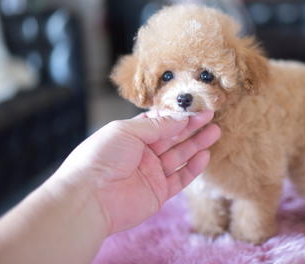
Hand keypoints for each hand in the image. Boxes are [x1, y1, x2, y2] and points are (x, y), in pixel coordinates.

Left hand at [52, 110, 219, 233]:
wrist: (89, 198)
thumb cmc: (100, 158)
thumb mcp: (127, 131)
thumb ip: (156, 125)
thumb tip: (180, 117)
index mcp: (131, 136)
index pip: (159, 123)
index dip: (178, 116)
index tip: (196, 108)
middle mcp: (142, 154)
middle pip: (173, 138)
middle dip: (192, 127)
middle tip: (211, 116)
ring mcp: (151, 174)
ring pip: (179, 156)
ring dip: (197, 144)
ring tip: (215, 132)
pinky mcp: (158, 193)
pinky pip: (180, 179)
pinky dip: (193, 168)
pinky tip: (204, 156)